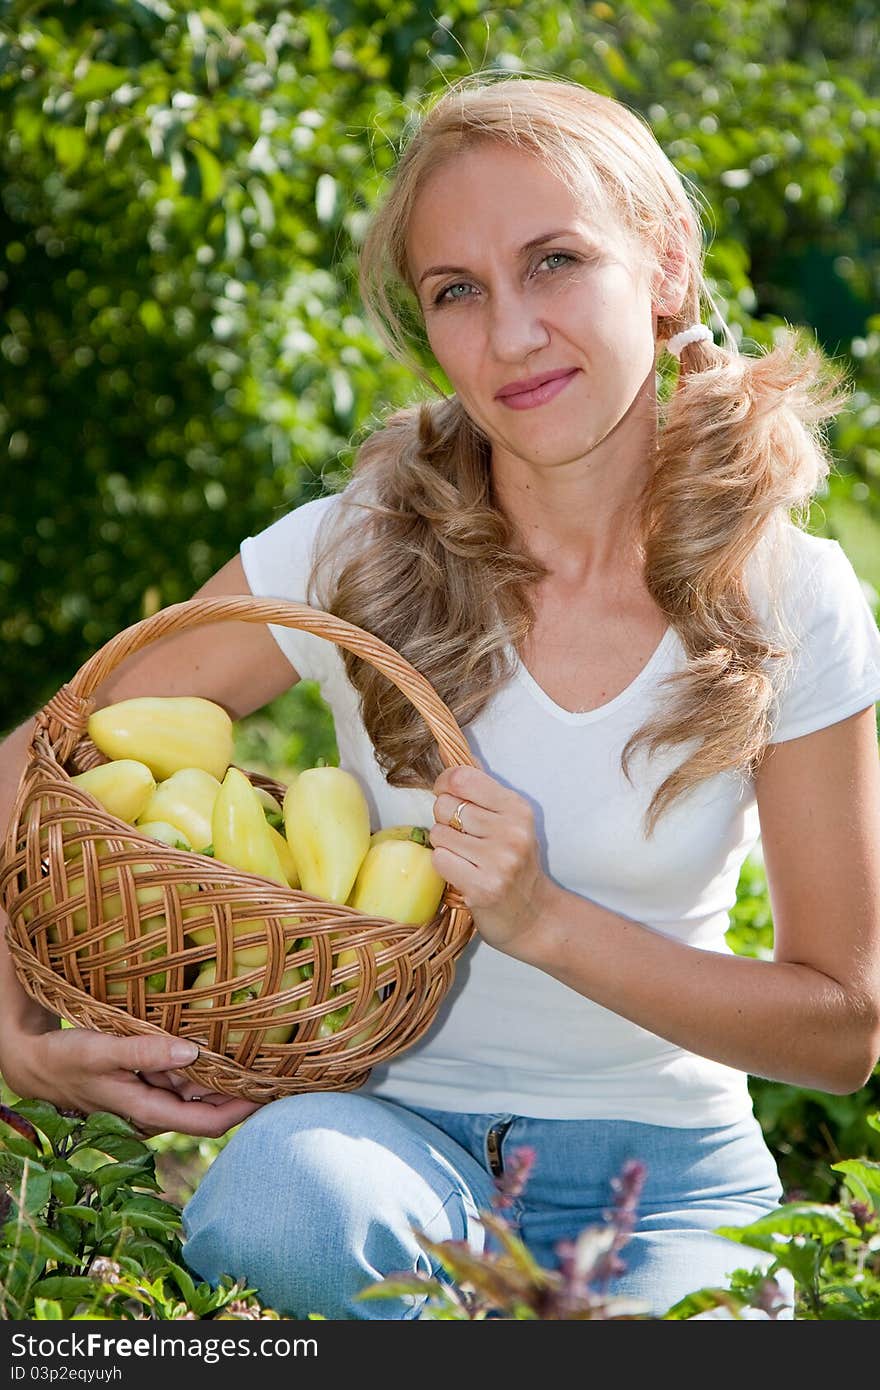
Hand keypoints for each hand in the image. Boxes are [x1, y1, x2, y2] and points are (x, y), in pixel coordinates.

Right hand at [4, 1026, 261, 1138]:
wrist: (38, 1063)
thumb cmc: (67, 1058)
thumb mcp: (103, 1050)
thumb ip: (143, 1052)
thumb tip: (190, 1051)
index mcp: (148, 1111)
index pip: (208, 1122)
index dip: (243, 1109)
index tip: (273, 1089)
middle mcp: (155, 1110)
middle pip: (211, 1106)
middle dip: (242, 1089)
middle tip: (279, 1062)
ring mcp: (153, 1097)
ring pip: (200, 1091)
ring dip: (225, 1075)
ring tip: (261, 1049)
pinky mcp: (149, 1083)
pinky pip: (186, 1078)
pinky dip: (204, 1065)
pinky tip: (222, 1043)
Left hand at [430, 764, 553, 958]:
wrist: (534, 915)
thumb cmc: (515, 865)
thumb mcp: (510, 823)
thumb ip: (483, 795)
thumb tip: (448, 770)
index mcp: (517, 809)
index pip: (462, 778)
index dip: (444, 783)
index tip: (445, 794)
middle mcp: (511, 831)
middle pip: (445, 806)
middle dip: (445, 820)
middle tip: (463, 838)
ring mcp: (498, 860)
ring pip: (438, 833)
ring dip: (444, 846)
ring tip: (464, 858)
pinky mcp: (483, 887)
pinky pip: (439, 859)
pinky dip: (444, 866)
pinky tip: (462, 873)